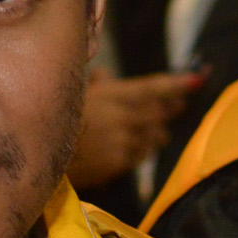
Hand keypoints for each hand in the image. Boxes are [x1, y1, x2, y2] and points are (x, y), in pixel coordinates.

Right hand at [66, 69, 199, 187]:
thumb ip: (96, 84)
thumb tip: (105, 74)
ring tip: (157, 131)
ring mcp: (122, 141)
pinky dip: (142, 150)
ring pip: (153, 137)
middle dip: (171, 109)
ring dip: (157, 133)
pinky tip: (136, 148)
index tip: (195, 81)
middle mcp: (122, 117)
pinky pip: (140, 155)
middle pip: (158, 113)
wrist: (41, 152)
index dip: (175, 84)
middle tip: (179, 107)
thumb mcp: (74, 94)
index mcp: (111, 95)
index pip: (151, 88)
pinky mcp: (119, 163)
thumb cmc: (55, 118)